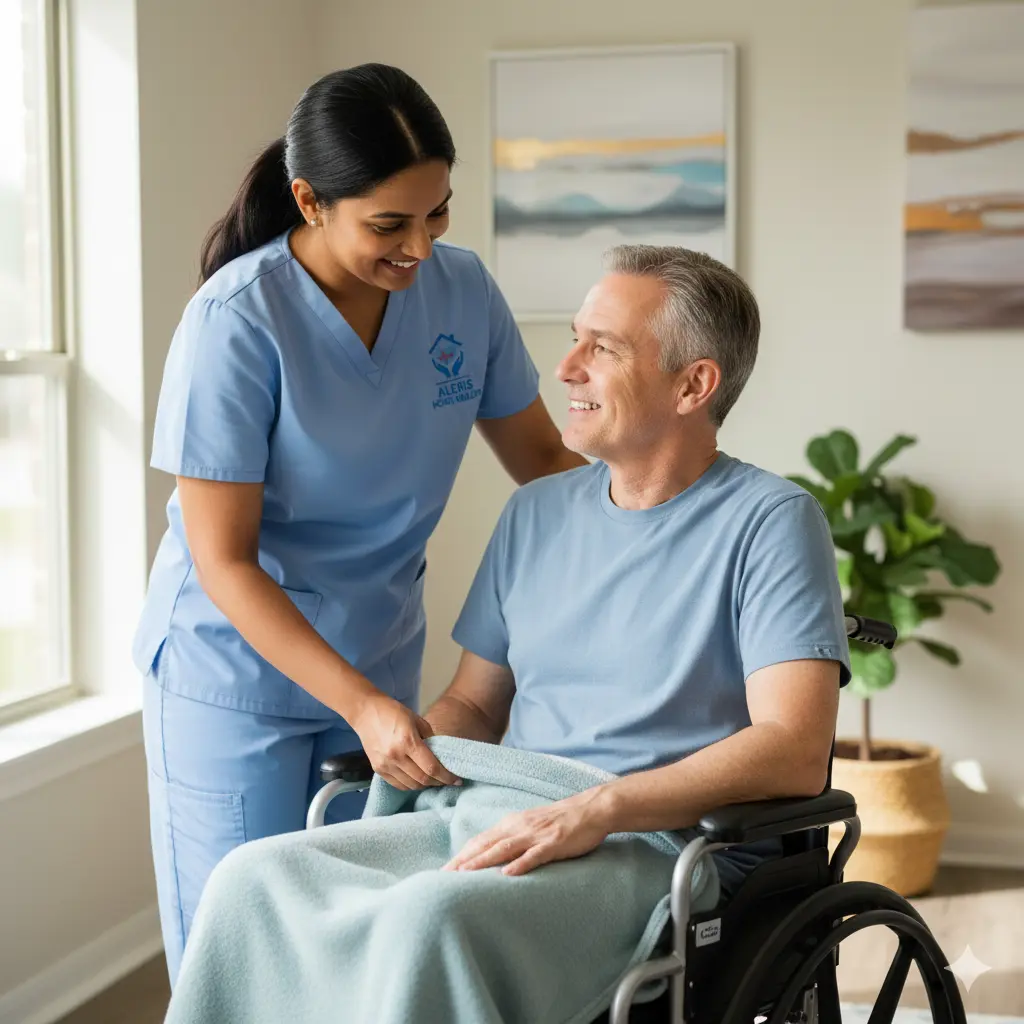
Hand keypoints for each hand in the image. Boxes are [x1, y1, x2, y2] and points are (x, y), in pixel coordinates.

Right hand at [350, 695, 461, 790]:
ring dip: (425, 785)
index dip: (446, 777)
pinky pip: (399, 785)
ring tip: (434, 780)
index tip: (457, 780)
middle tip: (448, 780)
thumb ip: (430, 738)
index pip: (432, 767)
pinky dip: (411, 785)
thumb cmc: (393, 712)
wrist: (366, 712)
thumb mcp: (417, 719)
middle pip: (422, 779)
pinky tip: (418, 779)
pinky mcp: (378, 769)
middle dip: (439, 782)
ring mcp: (385, 765)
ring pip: (411, 785)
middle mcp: (396, 756)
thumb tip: (441, 755)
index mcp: (408, 741)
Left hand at [442, 788, 610, 875]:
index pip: (480, 840)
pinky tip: (507, 874)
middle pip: (485, 844)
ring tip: (465, 874)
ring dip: (482, 861)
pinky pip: (534, 855)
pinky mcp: (553, 843)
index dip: (462, 855)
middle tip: (443, 876)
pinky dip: (519, 864)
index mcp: (512, 824)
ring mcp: (536, 835)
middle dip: (464, 861)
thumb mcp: (530, 825)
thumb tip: (492, 854)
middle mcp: (519, 827)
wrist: (590, 809)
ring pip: (504, 849)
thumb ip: (512, 838)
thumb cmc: (560, 820)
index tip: (444, 870)